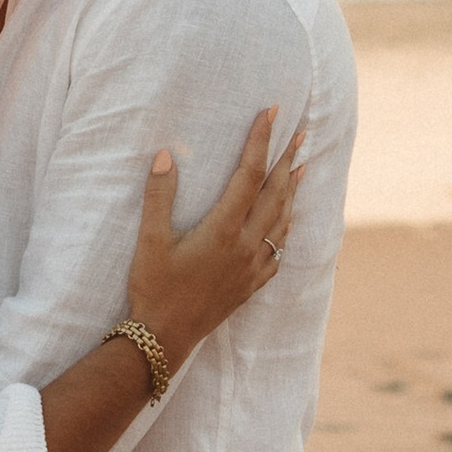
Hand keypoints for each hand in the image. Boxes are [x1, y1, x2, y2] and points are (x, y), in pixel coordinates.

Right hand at [127, 105, 304, 371]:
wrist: (165, 337)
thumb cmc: (154, 288)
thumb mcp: (150, 240)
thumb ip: (159, 196)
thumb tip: (165, 155)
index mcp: (223, 229)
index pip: (249, 174)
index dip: (260, 141)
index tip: (271, 114)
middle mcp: (246, 245)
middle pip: (275, 193)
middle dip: (287, 159)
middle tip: (301, 133)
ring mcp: (253, 267)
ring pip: (282, 220)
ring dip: (292, 190)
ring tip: (301, 168)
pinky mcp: (252, 284)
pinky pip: (279, 249)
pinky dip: (286, 227)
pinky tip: (286, 222)